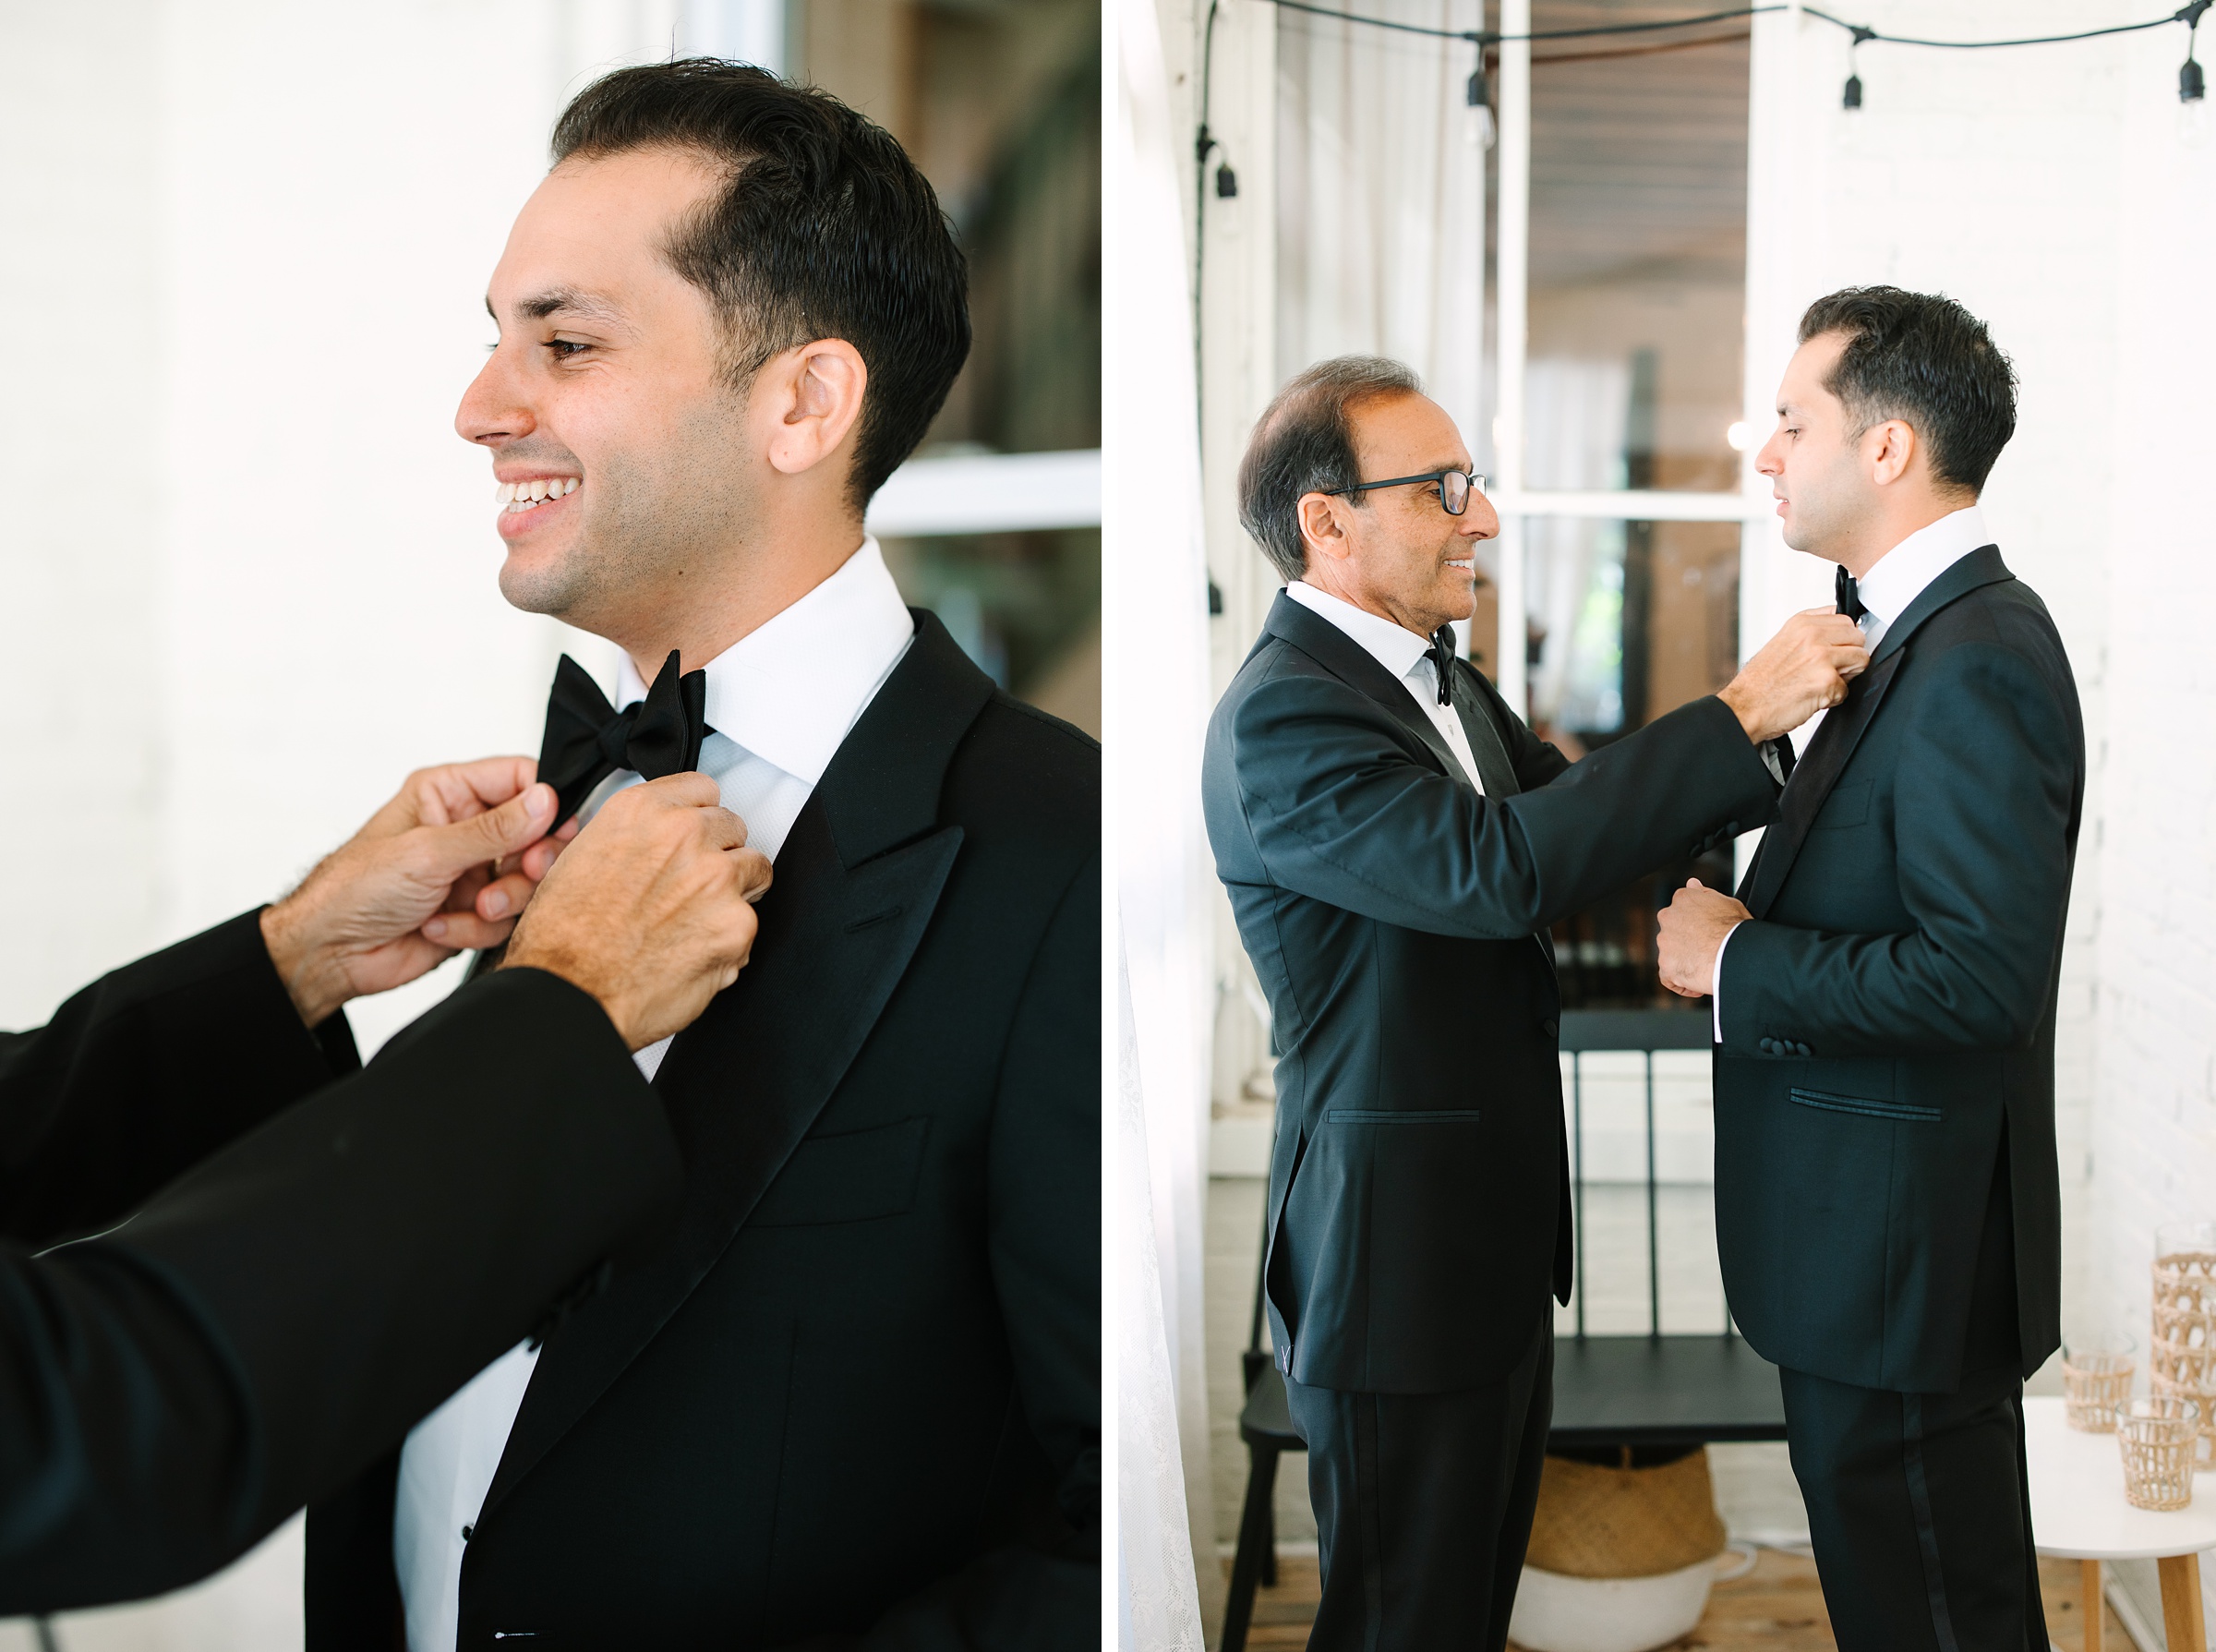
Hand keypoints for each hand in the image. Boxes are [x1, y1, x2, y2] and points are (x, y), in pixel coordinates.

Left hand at [261, 758, 577, 1025]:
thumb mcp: (429, 851)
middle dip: (529, 862)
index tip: (554, 829)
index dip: (545, 803)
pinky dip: (477, 928)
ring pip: (528, 880)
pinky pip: (508, 917)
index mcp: (449, 793)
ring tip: (472, 908)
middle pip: (536, 834)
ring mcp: (472, 871)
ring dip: (503, 900)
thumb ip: (495, 829)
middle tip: (528, 872)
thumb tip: (545, 801)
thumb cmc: (356, 889)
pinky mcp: (475, 911)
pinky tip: (439, 927)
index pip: (520, 779)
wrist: (330, 953)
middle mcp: (465, 828)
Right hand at [502, 773, 772, 1050]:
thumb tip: (655, 842)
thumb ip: (632, 839)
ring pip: (754, 868)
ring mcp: (716, 877)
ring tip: (695, 920)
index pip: (702, 789)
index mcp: (643, 812)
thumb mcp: (580, 858)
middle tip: (690, 888)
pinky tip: (693, 951)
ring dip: (734, 891)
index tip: (697, 832)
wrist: (571, 993)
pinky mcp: (737, 923)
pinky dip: (730, 939)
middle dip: (718, 854)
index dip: (699, 816)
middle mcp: (684, 835)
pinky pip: (750, 922)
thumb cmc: (563, 939)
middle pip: (732, 827)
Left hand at [1657, 879, 1750, 998]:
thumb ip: (1704, 893)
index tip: (1710, 932)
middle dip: (1688, 941)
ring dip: (1686, 960)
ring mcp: (1665, 942)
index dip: (1697, 924)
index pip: (1682, 910)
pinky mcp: (1666, 966)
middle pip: (1674, 931)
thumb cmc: (1737, 929)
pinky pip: (1668, 977)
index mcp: (1683, 899)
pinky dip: (1681, 983)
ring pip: (1671, 953)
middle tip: (1709, 951)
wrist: (1736, 954)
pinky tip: (1698, 985)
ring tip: (1708, 967)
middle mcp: (1668, 917)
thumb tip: (1692, 883)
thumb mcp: (1727, 902)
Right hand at [1716, 608, 1869, 742]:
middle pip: (1858, 637)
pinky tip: (1813, 697)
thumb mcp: (1783, 641)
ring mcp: (1821, 656)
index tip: (1835, 650)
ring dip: (1845, 676)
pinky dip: (1833, 698)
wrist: (1745, 707)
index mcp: (1802, 623)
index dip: (1843, 640)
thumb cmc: (1760, 682)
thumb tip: (1838, 629)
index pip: (1846, 619)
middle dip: (1849, 656)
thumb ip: (1811, 631)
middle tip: (1828, 670)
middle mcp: (1812, 635)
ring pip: (1861, 660)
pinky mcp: (1827, 680)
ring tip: (1821, 682)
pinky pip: (1847, 689)